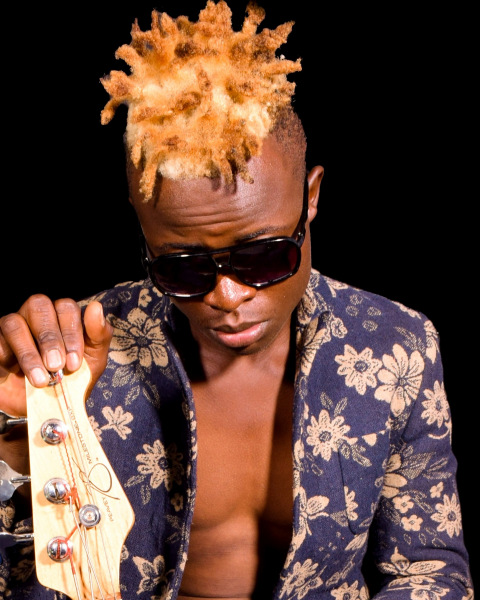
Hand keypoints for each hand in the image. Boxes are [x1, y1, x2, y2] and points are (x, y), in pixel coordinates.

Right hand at [0, 296, 111, 478]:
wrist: (47, 409)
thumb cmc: (73, 378)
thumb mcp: (93, 360)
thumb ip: (99, 335)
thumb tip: (95, 307)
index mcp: (62, 315)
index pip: (66, 307)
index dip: (71, 333)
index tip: (74, 363)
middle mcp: (36, 315)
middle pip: (39, 306)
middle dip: (50, 338)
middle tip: (56, 366)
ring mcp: (13, 327)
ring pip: (14, 323)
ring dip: (28, 352)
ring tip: (40, 379)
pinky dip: (7, 357)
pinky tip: (16, 372)